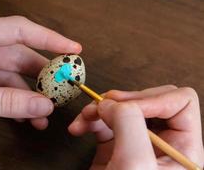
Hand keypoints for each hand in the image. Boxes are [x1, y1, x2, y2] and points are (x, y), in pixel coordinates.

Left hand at [0, 16, 81, 147]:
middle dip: (43, 74)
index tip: (73, 48)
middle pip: (19, 56)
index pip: (18, 30)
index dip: (49, 37)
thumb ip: (6, 101)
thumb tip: (45, 105)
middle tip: (65, 88)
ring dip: (31, 94)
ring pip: (14, 77)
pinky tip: (30, 118)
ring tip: (48, 111)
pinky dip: (18, 104)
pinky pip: (4, 92)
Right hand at [68, 85, 203, 168]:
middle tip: (103, 106)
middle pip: (151, 99)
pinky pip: (104, 119)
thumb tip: (111, 103)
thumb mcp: (134, 163)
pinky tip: (79, 128)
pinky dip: (89, 119)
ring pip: (124, 106)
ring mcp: (137, 142)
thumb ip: (129, 124)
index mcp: (183, 148)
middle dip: (123, 100)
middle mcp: (162, 142)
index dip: (152, 99)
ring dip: (100, 108)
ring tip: (85, 117)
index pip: (181, 103)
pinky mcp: (116, 144)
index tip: (125, 109)